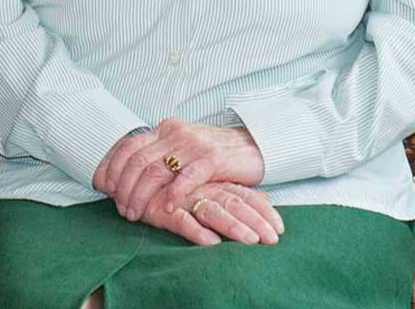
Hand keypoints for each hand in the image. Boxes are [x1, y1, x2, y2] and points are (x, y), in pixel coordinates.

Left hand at [93, 119, 265, 224]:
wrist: (252, 146)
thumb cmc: (214, 153)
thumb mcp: (183, 148)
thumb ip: (161, 155)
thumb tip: (130, 177)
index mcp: (166, 129)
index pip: (130, 146)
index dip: (115, 169)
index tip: (109, 190)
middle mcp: (176, 133)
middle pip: (139, 162)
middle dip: (126, 189)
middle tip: (124, 210)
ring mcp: (193, 145)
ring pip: (157, 171)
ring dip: (143, 195)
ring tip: (139, 214)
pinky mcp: (212, 159)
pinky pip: (186, 178)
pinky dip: (174, 194)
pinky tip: (168, 208)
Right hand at [163, 182, 283, 246]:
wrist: (134, 172)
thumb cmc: (175, 183)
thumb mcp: (209, 185)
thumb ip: (235, 190)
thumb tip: (265, 197)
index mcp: (215, 182)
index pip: (244, 196)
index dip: (262, 212)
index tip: (280, 229)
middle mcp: (203, 188)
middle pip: (234, 204)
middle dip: (255, 222)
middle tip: (271, 239)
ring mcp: (184, 197)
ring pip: (213, 211)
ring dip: (232, 226)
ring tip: (250, 241)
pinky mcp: (164, 208)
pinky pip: (182, 220)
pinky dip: (197, 231)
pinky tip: (211, 243)